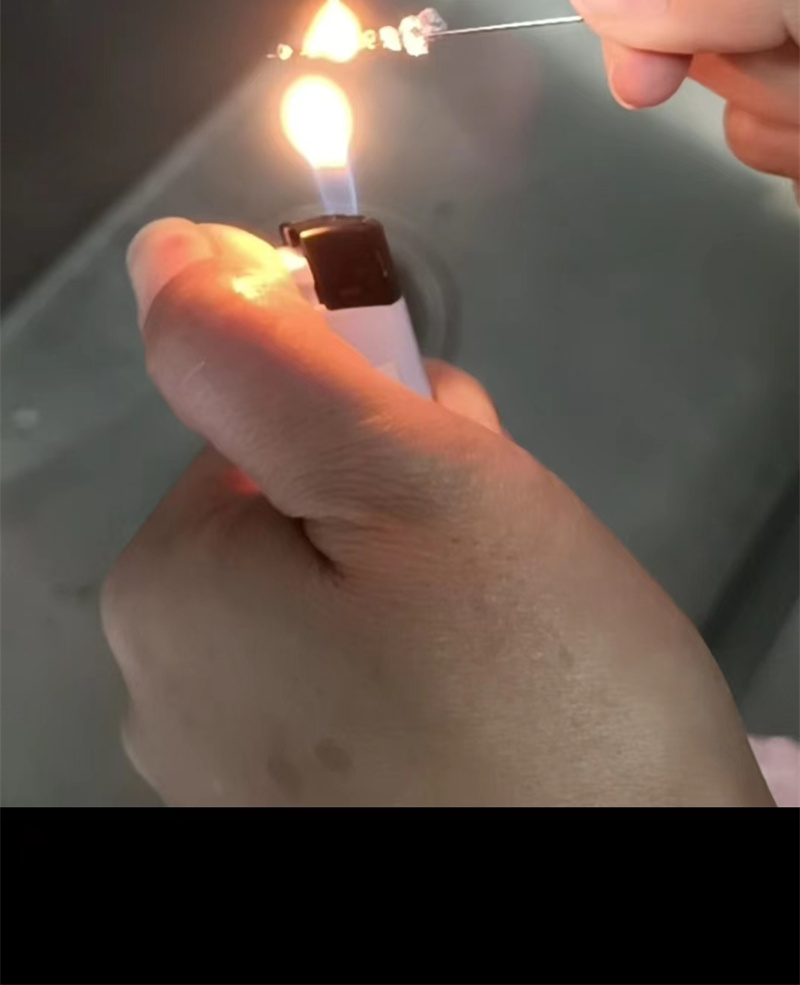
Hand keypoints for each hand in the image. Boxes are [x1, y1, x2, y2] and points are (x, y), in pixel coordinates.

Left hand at [102, 219, 771, 807]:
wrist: (641, 903)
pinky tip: (497, 720)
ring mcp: (232, 779)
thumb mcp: (415, 481)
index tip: (469, 487)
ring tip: (520, 662)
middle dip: (415, 515)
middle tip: (511, 588)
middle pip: (304, 510)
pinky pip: (363, 693)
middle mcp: (164, 693)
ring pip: (344, 600)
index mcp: (168, 589)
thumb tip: (165, 254)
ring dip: (434, 596)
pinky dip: (433, 681)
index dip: (391, 423)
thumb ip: (273, 360)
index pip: (273, 414)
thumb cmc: (539, 694)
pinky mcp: (304, 822)